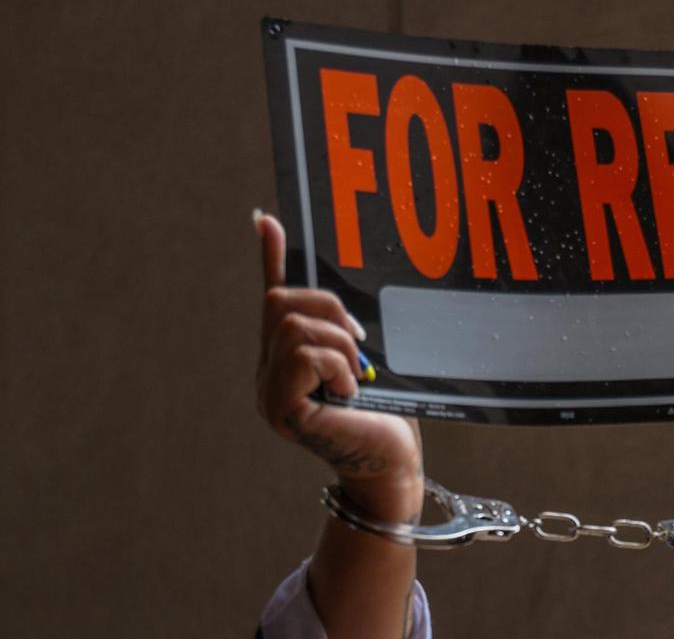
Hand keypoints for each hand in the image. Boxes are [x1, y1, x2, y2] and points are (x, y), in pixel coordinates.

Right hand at [253, 210, 421, 519]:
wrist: (396, 464)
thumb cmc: (388, 416)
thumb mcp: (369, 358)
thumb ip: (349, 329)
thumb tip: (355, 290)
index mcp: (286, 361)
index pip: (273, 301)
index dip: (271, 256)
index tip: (267, 219)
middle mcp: (268, 377)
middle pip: (282, 303)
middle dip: (330, 312)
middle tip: (361, 346)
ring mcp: (269, 396)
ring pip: (294, 326)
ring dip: (339, 344)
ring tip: (356, 376)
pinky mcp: (283, 411)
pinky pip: (304, 355)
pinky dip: (336, 365)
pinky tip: (348, 394)